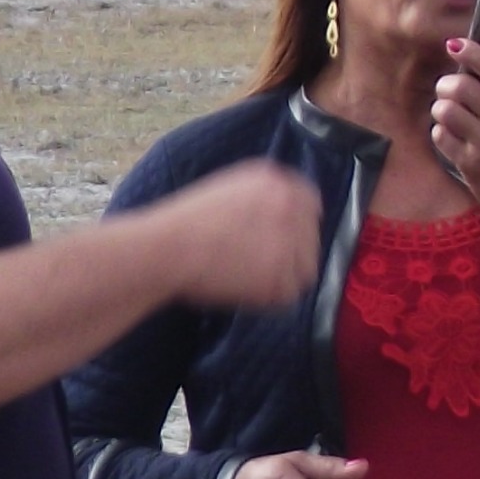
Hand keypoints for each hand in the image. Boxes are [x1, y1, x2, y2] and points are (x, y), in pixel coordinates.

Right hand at [138, 159, 321, 309]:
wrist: (169, 248)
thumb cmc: (185, 222)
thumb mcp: (228, 189)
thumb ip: (262, 196)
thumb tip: (282, 216)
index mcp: (276, 181)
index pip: (310, 204)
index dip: (298, 225)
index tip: (284, 239)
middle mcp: (290, 206)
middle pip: (311, 238)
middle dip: (291, 253)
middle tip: (261, 265)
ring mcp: (289, 241)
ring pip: (305, 269)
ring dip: (284, 277)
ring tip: (248, 277)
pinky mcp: (282, 275)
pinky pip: (289, 294)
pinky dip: (269, 297)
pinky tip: (243, 287)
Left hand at [429, 41, 479, 224]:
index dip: (472, 52)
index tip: (455, 45)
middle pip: (461, 86)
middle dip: (447, 84)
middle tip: (447, 88)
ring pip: (445, 109)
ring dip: (440, 107)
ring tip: (447, 111)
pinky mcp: (470, 163)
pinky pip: (440, 135)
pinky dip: (440, 130)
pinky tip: (449, 133)